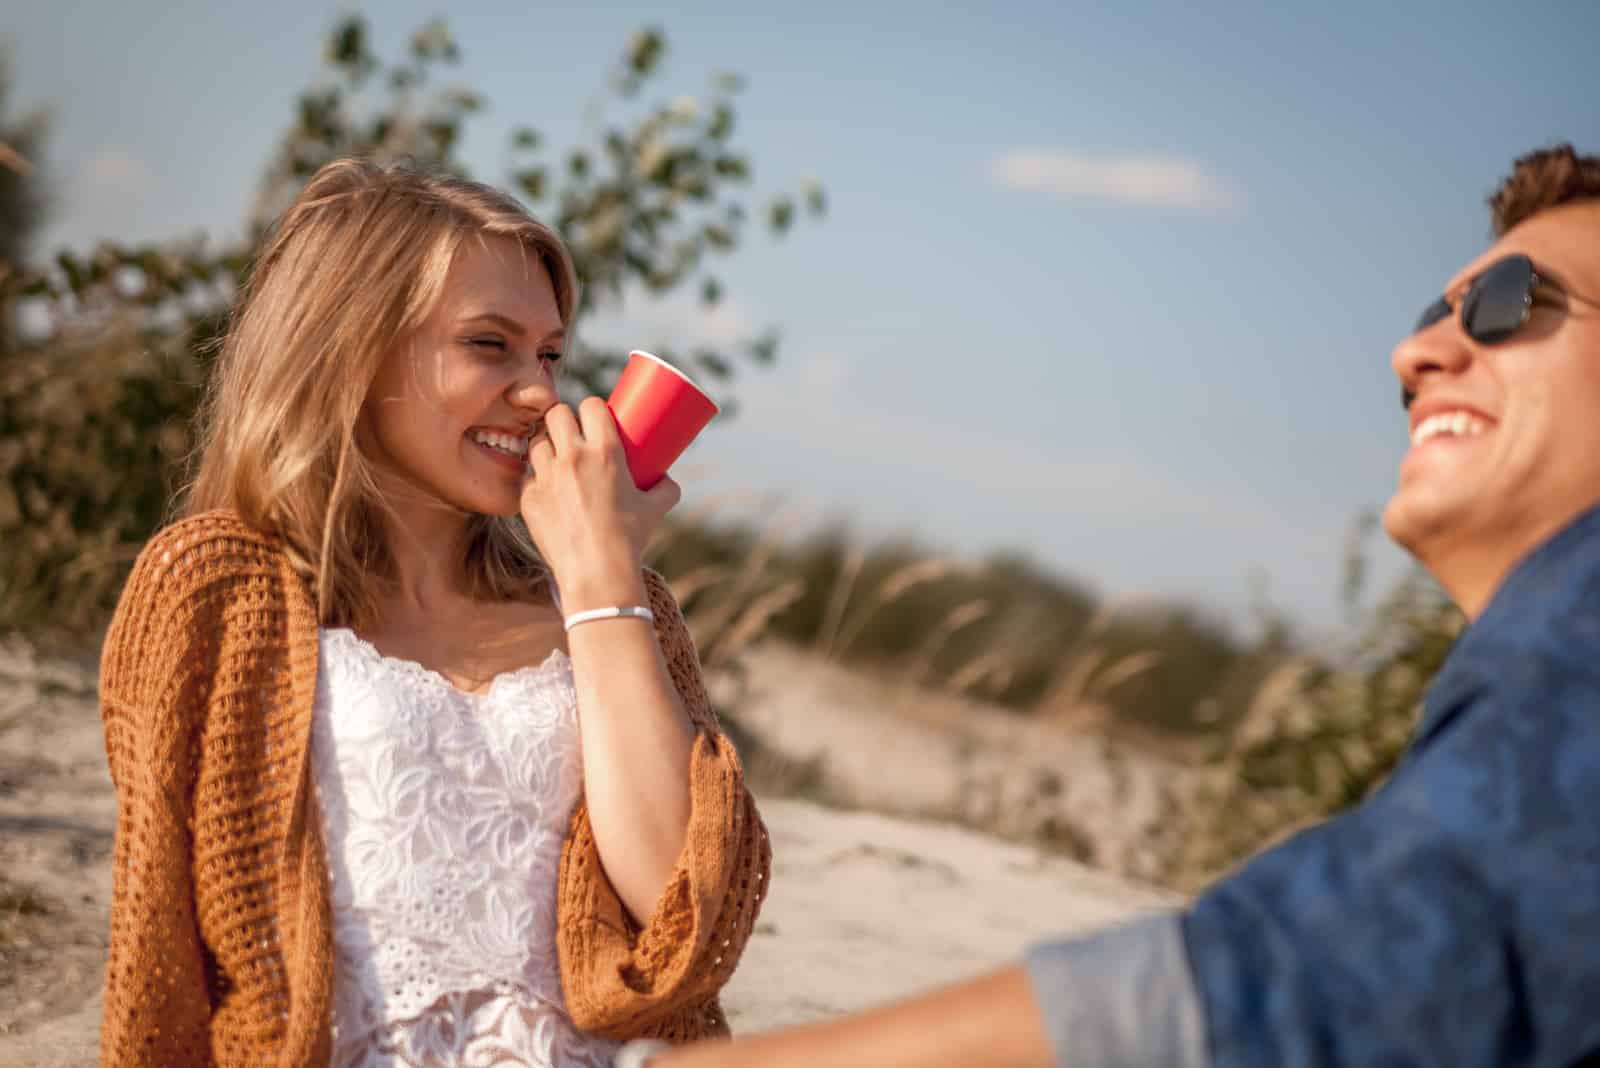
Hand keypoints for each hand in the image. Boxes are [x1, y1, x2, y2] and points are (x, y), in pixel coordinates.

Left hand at [521, 397, 679, 608]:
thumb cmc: (629, 539)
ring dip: (547, 446)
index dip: (591, 408)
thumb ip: (665, 489)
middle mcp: (572, 457)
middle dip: (564, 419)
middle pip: (557, 414)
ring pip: (537, 442)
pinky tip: (548, 489)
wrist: (597, 572)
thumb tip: (668, 480)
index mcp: (605, 451)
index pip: (590, 405)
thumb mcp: (656, 509)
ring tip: (557, 459)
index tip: (594, 417)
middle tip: (573, 434)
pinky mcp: (529, 497)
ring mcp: (546, 476)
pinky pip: (528, 475)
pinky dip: (537, 478)